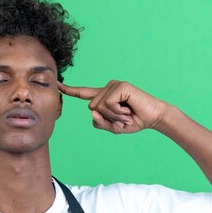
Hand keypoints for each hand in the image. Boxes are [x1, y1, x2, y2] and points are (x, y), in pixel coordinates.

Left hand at [58, 80, 172, 133]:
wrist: (153, 118)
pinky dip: (117, 112)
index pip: (84, 93)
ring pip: (98, 106)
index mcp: (103, 96)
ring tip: (127, 114)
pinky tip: (128, 110)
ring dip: (113, 116)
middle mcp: (107, 88)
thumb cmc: (134, 121)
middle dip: (107, 118)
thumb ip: (100, 123)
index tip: (57, 84)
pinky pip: (108, 104)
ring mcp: (113, 85)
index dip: (70, 90)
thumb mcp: (113, 127)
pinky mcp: (120, 86)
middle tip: (123, 117)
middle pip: (91, 107)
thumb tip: (92, 112)